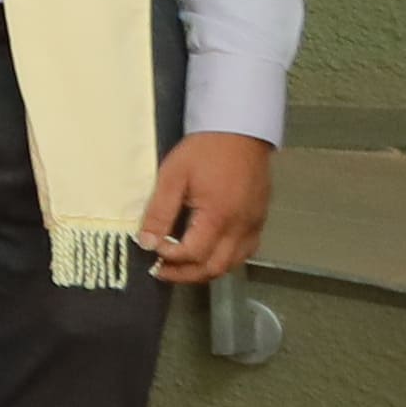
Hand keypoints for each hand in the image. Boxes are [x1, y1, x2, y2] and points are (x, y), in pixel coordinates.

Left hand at [143, 132, 277, 285]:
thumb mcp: (172, 176)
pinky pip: (245, 252)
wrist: (240, 132)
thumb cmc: (204, 151)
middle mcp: (241, 227)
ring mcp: (254, 225)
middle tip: (160, 270)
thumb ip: (159, 212)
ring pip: (232, 264)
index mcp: (218, 216)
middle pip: (215, 268)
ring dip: (204, 271)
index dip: (169, 257)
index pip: (193, 254)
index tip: (151, 249)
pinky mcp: (259, 221)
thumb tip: (146, 242)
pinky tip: (207, 254)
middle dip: (185, 275)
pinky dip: (224, 260)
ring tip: (179, 266)